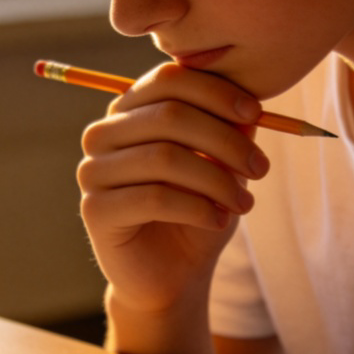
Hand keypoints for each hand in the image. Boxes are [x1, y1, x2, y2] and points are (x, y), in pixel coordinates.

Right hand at [78, 62, 269, 320]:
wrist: (172, 275)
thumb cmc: (197, 210)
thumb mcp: (221, 164)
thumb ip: (229, 129)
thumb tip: (249, 107)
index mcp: (129, 110)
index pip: (167, 79)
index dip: (215, 92)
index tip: (256, 115)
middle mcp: (103, 134)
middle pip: (169, 115)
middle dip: (225, 140)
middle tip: (260, 168)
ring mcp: (92, 171)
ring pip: (164, 157)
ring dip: (216, 180)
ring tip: (244, 203)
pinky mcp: (95, 210)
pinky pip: (153, 198)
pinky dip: (197, 207)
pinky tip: (219, 219)